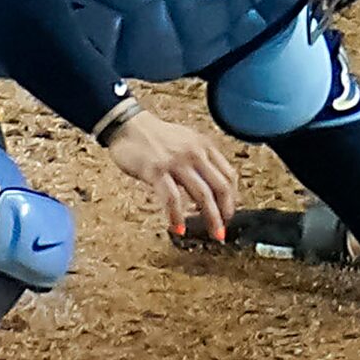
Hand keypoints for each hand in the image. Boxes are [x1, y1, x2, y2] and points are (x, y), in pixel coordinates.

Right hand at [103, 111, 239, 238]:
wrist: (127, 124)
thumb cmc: (154, 136)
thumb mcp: (186, 141)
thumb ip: (200, 160)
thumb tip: (210, 187)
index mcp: (204, 146)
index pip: (229, 175)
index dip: (232, 199)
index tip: (228, 213)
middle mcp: (194, 153)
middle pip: (220, 187)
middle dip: (225, 213)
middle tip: (222, 231)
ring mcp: (176, 162)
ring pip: (202, 195)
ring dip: (211, 218)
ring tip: (213, 235)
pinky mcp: (156, 171)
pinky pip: (172, 199)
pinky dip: (177, 217)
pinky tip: (178, 228)